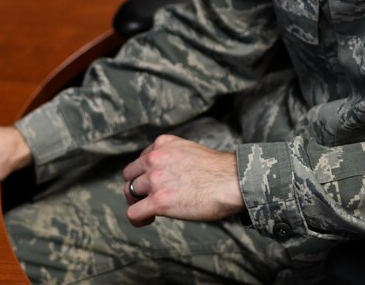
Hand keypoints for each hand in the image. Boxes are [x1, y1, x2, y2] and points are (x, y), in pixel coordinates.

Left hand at [122, 135, 243, 226]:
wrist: (234, 181)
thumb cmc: (220, 171)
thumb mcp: (189, 151)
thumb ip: (173, 157)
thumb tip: (168, 174)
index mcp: (162, 144)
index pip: (141, 160)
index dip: (145, 175)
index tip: (156, 185)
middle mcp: (154, 158)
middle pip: (130, 176)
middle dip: (137, 188)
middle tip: (148, 199)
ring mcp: (155, 179)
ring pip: (130, 192)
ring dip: (139, 202)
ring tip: (150, 212)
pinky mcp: (159, 201)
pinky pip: (133, 212)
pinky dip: (137, 219)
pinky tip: (148, 220)